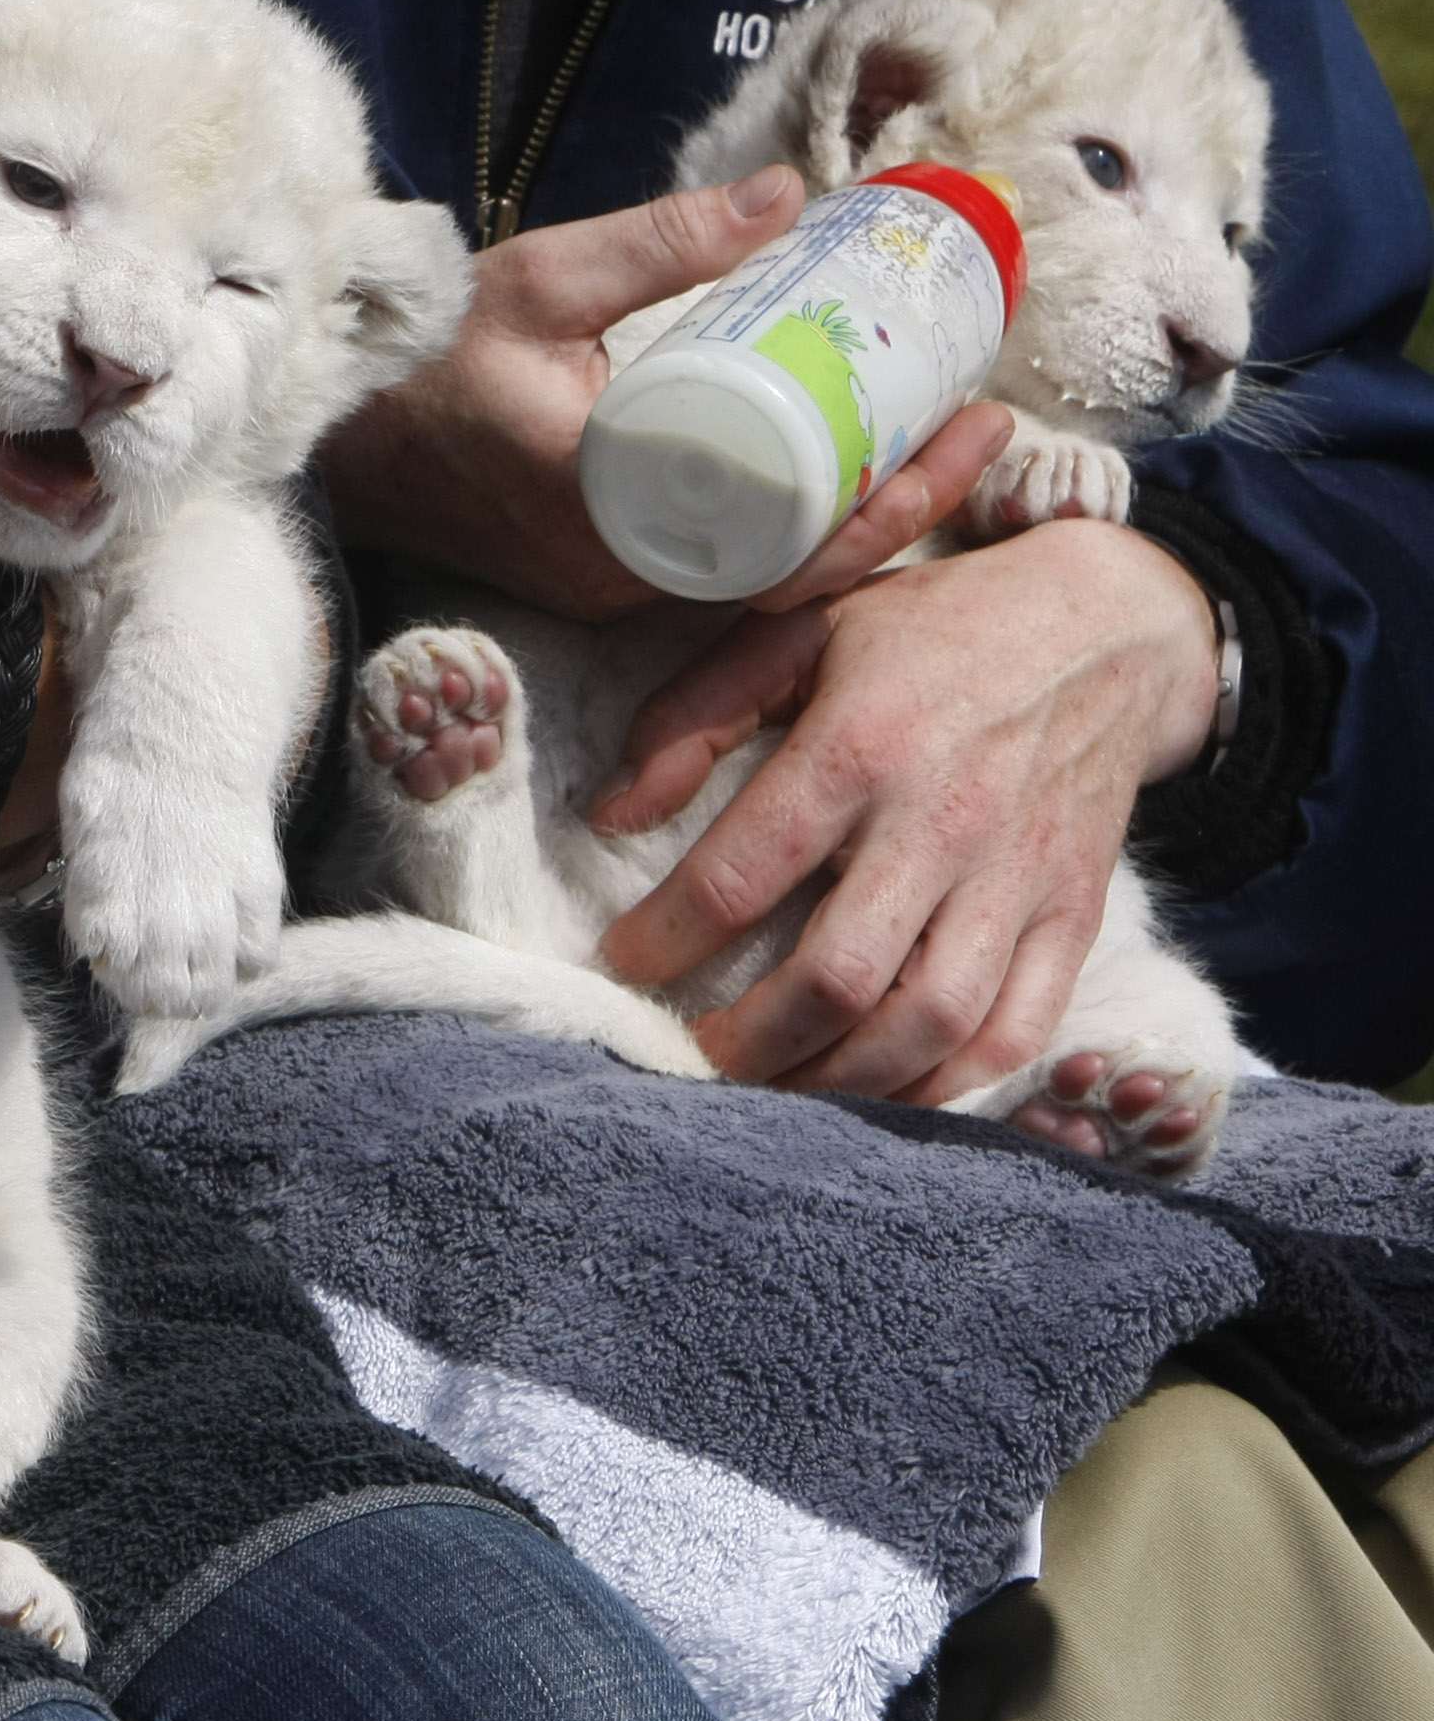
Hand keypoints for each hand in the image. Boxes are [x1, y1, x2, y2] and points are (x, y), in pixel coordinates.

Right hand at [320, 168, 1008, 618]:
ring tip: (944, 448)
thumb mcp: (539, 279)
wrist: (331, 441)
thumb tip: (790, 192)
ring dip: (864, 524)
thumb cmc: (422, 361)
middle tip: (989, 430)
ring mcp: (609, 591)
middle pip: (797, 572)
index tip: (961, 428)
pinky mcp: (603, 584)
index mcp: (606, 515)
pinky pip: (726, 578)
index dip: (888, 499)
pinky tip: (856, 482)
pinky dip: (803, 536)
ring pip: (766, 583)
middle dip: (909, 507)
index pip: (781, 540)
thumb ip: (659, 240)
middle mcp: (616, 577)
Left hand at [591, 520, 1223, 1103]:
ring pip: (928, 1022)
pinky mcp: (1076, 917)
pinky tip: (878, 1091)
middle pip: (838, 975)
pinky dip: (944, 1085)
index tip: (623, 965)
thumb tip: (610, 816)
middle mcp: (944, 824)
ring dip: (840, 1079)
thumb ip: (692, 718)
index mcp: (861, 746)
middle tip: (693, 1057)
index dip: (668, 937)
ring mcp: (1019, 880)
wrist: (1109, 628)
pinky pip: (1015, 1032)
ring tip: (773, 1088)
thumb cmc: (928, 632)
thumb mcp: (796, 632)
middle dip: (750, 1040)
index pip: (744, 874)